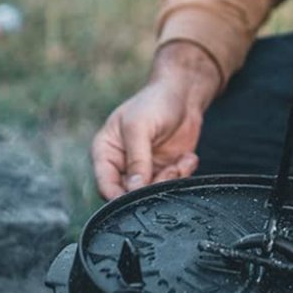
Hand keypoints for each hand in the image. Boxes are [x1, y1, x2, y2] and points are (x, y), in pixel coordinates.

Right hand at [91, 42, 219, 199]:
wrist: (184, 94)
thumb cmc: (154, 102)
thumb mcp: (139, 127)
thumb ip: (136, 160)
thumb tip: (134, 189)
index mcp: (106, 152)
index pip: (105, 186)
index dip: (119, 198)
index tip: (137, 199)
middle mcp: (122, 165)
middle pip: (130, 194)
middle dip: (152, 188)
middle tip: (169, 172)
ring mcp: (145, 170)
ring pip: (153, 193)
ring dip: (171, 180)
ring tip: (181, 161)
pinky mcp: (165, 171)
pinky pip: (172, 186)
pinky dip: (183, 175)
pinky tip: (188, 157)